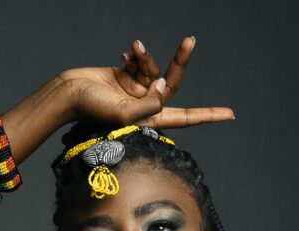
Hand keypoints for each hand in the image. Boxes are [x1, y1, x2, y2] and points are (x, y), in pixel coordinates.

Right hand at [58, 36, 234, 129]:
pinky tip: (125, 55)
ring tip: (132, 52)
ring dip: (145, 57)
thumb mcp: (121, 114)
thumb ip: (147, 105)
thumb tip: (165, 88)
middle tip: (190, 41)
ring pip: (154, 68)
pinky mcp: (127, 76)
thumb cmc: (90, 109)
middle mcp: (146, 106)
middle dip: (179, 62)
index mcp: (149, 121)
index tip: (230, 114)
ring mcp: (137, 91)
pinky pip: (141, 62)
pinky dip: (135, 55)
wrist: (69, 92)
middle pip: (172, 83)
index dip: (207, 116)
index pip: (184, 117)